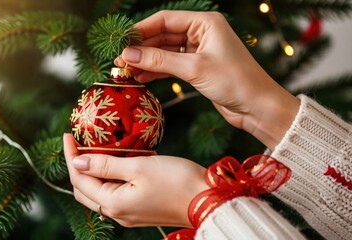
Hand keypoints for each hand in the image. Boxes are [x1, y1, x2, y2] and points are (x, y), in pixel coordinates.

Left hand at [63, 133, 207, 227]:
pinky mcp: (140, 210)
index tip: (68, 135)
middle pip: (85, 190)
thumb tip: (77, 162)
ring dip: (93, 172)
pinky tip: (117, 161)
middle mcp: (118, 213)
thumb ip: (105, 165)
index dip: (71, 156)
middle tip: (78, 143)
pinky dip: (109, 178)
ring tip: (95, 149)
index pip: (79, 179)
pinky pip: (115, 194)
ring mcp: (129, 213)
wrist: (209, 200)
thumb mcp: (138, 166)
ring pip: (99, 192)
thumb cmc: (176, 180)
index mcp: (113, 203)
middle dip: (77, 166)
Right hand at [116, 10, 298, 149]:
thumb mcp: (194, 68)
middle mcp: (201, 33)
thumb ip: (160, 60)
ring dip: (146, 61)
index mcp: (205, 23)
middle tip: (119, 60)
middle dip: (141, 48)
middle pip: (162, 36)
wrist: (257, 107)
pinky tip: (140, 77)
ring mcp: (198, 51)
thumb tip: (128, 54)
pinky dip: (156, 71)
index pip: (165, 19)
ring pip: (164, 52)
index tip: (121, 41)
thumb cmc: (234, 81)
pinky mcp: (197, 68)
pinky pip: (170, 66)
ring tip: (125, 71)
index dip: (141, 30)